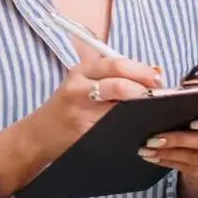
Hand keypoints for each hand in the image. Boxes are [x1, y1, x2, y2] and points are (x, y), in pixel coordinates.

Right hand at [30, 55, 160, 156]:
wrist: (39, 134)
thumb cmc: (69, 105)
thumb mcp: (84, 82)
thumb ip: (112, 76)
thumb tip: (153, 74)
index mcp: (81, 71)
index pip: (117, 64)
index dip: (142, 71)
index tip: (157, 79)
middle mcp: (78, 88)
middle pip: (119, 83)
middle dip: (143, 89)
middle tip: (158, 96)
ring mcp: (79, 111)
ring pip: (118, 107)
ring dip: (139, 108)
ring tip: (150, 110)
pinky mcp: (83, 132)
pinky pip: (113, 127)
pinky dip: (129, 125)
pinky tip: (136, 126)